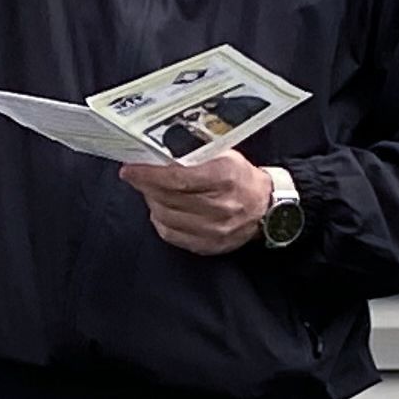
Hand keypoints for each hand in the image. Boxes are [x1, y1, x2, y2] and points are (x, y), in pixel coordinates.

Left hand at [121, 148, 276, 256]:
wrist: (267, 208)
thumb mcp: (224, 156)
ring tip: (150, 191)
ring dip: (152, 202)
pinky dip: (161, 220)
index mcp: (225, 177)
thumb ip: (195, 155)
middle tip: (135, 177)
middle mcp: (221, 206)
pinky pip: (172, 235)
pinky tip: (161, 209)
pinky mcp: (209, 245)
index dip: (148, 175)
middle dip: (145, 186)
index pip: (177, 178)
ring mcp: (215, 230)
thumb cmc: (242, 178)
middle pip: (168, 198)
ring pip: (166, 217)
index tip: (131, 170)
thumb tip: (159, 153)